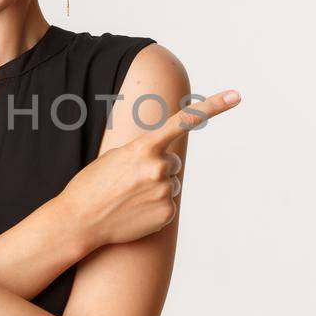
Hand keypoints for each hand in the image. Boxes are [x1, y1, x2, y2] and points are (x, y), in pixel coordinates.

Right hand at [62, 88, 241, 248]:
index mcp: (144, 147)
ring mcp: (165, 191)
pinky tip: (134, 212)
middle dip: (157, 169)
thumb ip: (145, 154)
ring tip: (129, 198)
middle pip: (172, 162)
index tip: (235, 96)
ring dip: (155, 189)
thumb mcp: (116, 157)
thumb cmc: (93, 185)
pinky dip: (154, 208)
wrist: (80, 220)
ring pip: (170, 184)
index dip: (212, 107)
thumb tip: (168, 166)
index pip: (183, 121)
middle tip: (130, 181)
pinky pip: (168, 205)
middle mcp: (158, 167)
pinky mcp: (167, 213)